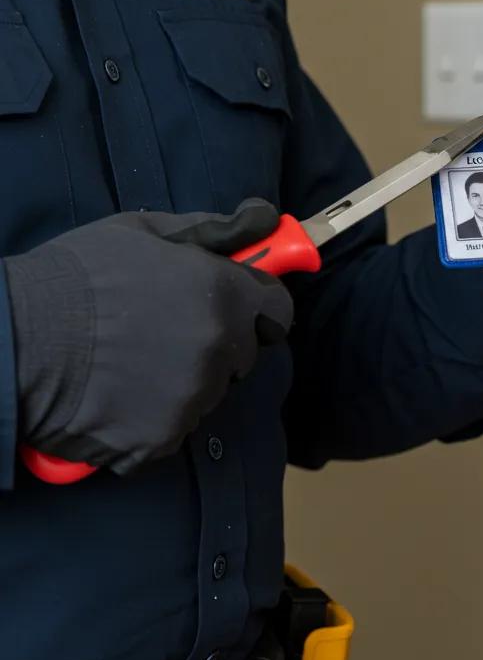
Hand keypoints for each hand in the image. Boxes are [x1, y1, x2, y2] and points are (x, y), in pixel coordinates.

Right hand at [6, 200, 293, 474]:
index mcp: (224, 296)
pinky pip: (173, 429)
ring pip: (208, 393)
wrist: (15, 338)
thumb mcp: (146, 230)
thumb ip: (216, 230)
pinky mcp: (159, 439)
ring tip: (132, 361)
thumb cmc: (79, 275)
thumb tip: (265, 219)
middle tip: (165, 330)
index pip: (278, 311)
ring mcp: (192, 398)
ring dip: (185, 380)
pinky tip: (117, 394)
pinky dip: (152, 418)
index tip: (239, 306)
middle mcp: (218, 350)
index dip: (258, 306)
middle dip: (218, 343)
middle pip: (243, 354)